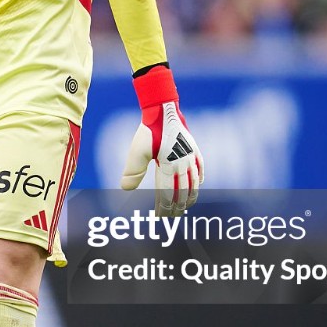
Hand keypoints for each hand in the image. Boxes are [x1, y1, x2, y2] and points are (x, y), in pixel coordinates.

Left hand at [119, 65, 203, 216]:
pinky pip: (201, 167)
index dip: (165, 207)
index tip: (160, 216)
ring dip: (190, 196)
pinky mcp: (195, 148)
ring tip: (186, 206)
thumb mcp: (136, 151)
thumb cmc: (148, 130)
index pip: (168, 193)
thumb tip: (125, 189)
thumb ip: (132, 171)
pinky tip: (199, 184)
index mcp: (169, 166)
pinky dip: (200, 178)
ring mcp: (191, 156)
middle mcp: (183, 163)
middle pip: (182, 191)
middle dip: (178, 206)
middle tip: (173, 217)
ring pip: (194, 182)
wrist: (163, 109)